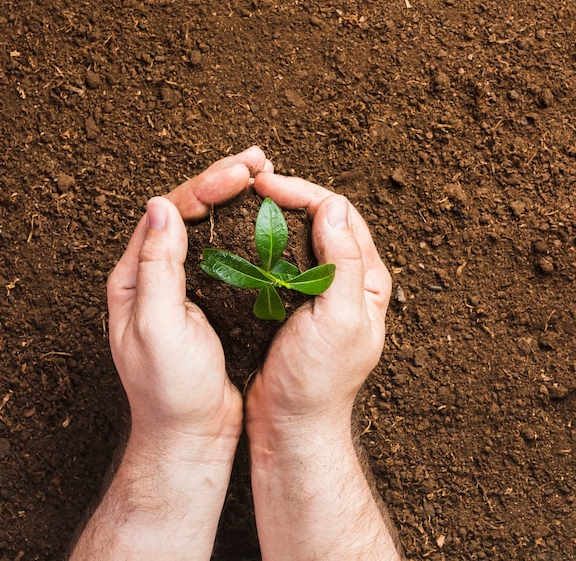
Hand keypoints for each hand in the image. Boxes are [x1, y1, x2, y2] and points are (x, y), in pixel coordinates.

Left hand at [107, 146, 271, 446]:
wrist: (190, 433)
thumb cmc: (170, 389)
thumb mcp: (157, 328)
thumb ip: (156, 268)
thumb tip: (162, 206)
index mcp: (134, 276)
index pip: (167, 214)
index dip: (204, 187)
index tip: (241, 173)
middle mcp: (155, 274)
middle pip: (187, 212)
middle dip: (221, 181)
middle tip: (258, 160)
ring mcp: (184, 285)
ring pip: (209, 229)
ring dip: (235, 200)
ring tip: (265, 176)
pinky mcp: (210, 299)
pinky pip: (227, 253)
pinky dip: (245, 231)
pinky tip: (266, 219)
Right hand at [244, 173, 401, 560]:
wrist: (290, 424)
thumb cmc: (318, 379)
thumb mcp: (339, 319)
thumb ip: (342, 263)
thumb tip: (333, 206)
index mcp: (366, 280)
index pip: (341, 216)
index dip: (305, 193)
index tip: (266, 185)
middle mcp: (346, 280)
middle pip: (322, 220)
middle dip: (290, 196)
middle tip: (253, 184)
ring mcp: (318, 291)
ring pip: (299, 237)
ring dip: (275, 216)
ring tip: (245, 202)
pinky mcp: (292, 303)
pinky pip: (280, 261)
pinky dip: (263, 243)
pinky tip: (242, 237)